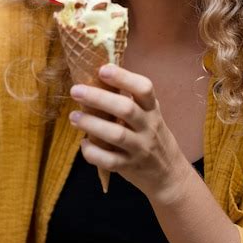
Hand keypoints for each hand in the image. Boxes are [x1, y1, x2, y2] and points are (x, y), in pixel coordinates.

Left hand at [69, 64, 189, 201]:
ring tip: (73, 117)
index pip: (144, 88)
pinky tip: (84, 143)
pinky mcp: (130, 166)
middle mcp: (148, 126)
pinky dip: (93, 152)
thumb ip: (128, 100)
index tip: (103, 69)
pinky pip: (109, 161)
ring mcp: (140, 148)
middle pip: (126, 109)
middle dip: (99, 98)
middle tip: (76, 91)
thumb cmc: (150, 135)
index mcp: (152, 109)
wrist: (168, 172)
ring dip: (92, 124)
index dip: (124, 77)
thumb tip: (93, 80)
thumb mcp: (148, 114)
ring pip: (117, 135)